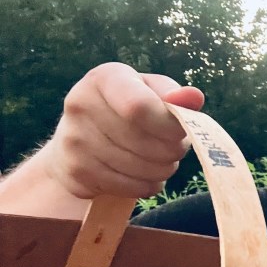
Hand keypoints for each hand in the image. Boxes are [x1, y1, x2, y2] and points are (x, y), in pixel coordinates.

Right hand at [41, 62, 204, 199]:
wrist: (81, 135)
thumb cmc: (128, 108)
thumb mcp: (152, 92)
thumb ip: (175, 95)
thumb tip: (194, 98)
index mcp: (104, 78)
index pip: (140, 108)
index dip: (169, 126)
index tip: (181, 131)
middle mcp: (80, 105)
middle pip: (144, 142)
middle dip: (172, 150)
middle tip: (174, 147)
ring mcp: (72, 141)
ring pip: (140, 169)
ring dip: (162, 169)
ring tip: (158, 158)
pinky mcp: (74, 172)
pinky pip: (130, 188)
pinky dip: (147, 185)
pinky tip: (142, 173)